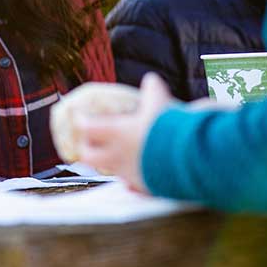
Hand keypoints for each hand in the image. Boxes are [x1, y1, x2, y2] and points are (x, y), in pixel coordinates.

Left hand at [74, 72, 174, 192]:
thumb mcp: (160, 101)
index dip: (80, 121)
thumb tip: (151, 79)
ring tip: (115, 157)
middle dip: (86, 148)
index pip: (86, 127)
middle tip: (89, 142)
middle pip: (88, 156)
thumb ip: (152, 89)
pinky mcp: (144, 187)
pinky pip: (131, 185)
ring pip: (109, 170)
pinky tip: (135, 177)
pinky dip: (130, 180)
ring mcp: (129, 173)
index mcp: (115, 132)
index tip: (79, 117)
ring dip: (109, 163)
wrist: (187, 157)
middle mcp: (116, 155)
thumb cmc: (169, 127)